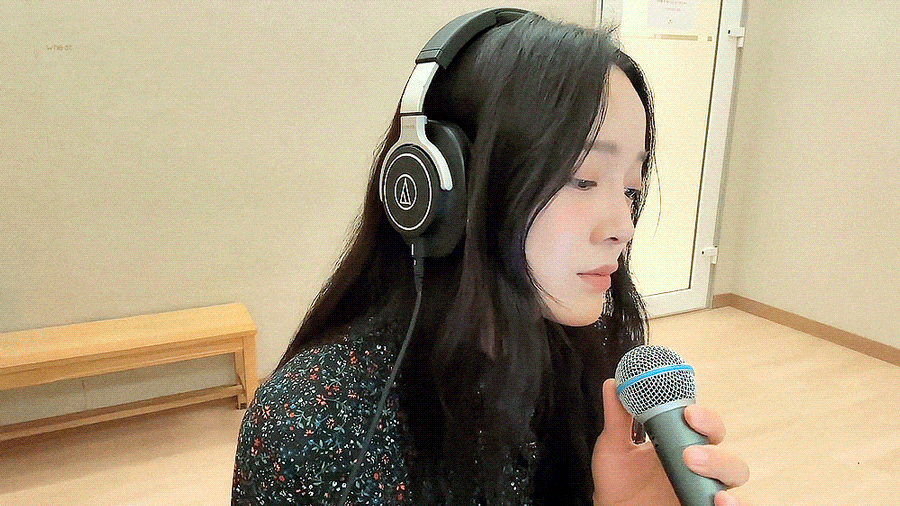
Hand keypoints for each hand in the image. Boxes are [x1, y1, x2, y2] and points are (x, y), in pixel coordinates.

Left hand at [591, 379, 749, 505]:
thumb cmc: (618, 484)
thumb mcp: (614, 448)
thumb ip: (617, 418)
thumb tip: (613, 385)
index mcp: (681, 444)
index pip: (704, 424)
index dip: (704, 416)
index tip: (689, 413)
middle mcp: (700, 465)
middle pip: (726, 445)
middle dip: (714, 444)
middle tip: (688, 451)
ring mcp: (704, 488)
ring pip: (736, 473)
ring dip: (722, 466)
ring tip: (695, 466)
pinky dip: (737, 503)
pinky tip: (722, 500)